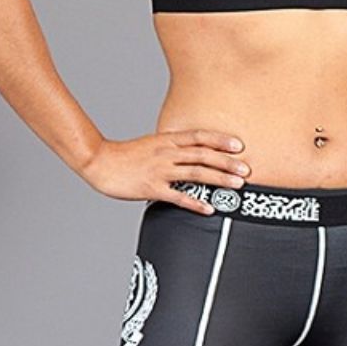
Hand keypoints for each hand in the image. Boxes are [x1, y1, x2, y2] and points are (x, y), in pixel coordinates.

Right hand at [77, 129, 250, 213]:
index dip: (220, 140)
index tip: (239, 145)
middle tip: (247, 169)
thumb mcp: (151, 146)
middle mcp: (166, 153)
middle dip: (227, 162)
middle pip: (203, 155)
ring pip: (195, 173)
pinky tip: (210, 209)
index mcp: (167, 140)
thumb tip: (190, 157)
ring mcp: (160, 170)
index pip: (199, 136)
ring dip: (218, 179)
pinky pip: (178, 196)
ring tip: (237, 186)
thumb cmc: (125, 157)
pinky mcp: (152, 188)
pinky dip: (195, 203)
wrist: (99, 162)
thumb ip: (171, 150)